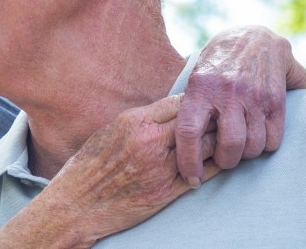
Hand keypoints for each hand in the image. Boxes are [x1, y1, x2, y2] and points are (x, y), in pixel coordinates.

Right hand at [0, 95, 219, 247]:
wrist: (76, 204)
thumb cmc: (89, 166)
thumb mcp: (112, 130)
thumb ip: (141, 120)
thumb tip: (167, 111)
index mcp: (135, 122)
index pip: (180, 101)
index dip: (197, 101)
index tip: (205, 103)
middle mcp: (150, 142)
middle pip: (197, 122)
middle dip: (213, 119)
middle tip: (226, 117)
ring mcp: (159, 168)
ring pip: (204, 148)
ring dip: (218, 142)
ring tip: (229, 138)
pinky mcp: (165, 193)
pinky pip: (201, 175)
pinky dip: (215, 167)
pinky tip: (222, 162)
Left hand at [175, 25, 305, 185]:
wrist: (254, 35)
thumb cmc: (217, 63)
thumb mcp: (194, 76)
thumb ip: (186, 105)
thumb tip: (163, 139)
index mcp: (200, 88)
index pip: (188, 131)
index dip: (187, 161)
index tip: (190, 178)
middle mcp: (228, 92)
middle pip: (228, 146)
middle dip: (225, 162)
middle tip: (222, 159)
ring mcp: (254, 96)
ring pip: (253, 146)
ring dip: (247, 155)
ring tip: (240, 148)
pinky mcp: (275, 99)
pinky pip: (274, 139)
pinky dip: (267, 145)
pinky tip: (259, 136)